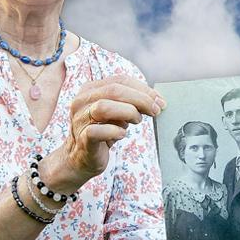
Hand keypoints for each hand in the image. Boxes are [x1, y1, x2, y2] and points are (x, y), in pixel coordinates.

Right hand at [45, 75, 164, 190]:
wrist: (81, 158)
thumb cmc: (103, 132)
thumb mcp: (118, 112)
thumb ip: (131, 102)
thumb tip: (158, 100)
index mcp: (90, 89)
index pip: (120, 80)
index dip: (143, 89)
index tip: (160, 101)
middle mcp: (82, 101)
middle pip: (114, 90)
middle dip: (141, 99)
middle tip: (155, 111)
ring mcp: (80, 120)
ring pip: (104, 107)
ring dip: (128, 112)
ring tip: (137, 121)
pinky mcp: (82, 139)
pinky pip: (97, 131)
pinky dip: (115, 131)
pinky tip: (122, 134)